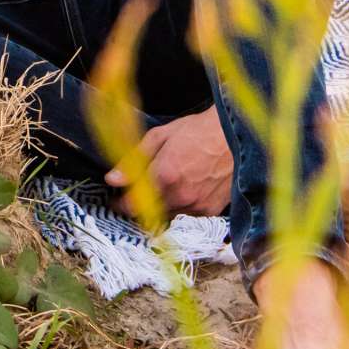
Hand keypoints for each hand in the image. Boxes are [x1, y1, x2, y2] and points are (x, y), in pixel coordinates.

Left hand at [108, 107, 231, 215]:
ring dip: (160, 207)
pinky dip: (180, 208)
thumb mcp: (161, 136)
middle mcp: (180, 195)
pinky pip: (187, 217)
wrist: (236, 137)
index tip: (117, 200)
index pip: (133, 204)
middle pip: (149, 213)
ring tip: (164, 188)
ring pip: (168, 216)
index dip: (121, 204)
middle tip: (139, 192)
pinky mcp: (211, 212)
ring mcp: (197, 206)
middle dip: (140, 205)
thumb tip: (112, 179)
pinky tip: (183, 191)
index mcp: (164, 176)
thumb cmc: (197, 131)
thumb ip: (134, 159)